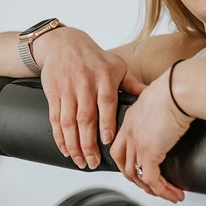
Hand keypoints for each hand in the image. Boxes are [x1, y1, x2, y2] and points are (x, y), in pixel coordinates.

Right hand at [37, 27, 145, 168]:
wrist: (64, 43)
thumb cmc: (95, 58)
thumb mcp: (117, 66)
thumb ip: (132, 84)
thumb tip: (152, 96)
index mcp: (104, 76)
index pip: (105, 101)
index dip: (106, 122)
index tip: (108, 141)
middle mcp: (84, 83)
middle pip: (85, 117)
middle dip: (88, 143)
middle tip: (93, 162)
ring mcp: (67, 89)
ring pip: (68, 122)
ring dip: (73, 144)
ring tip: (81, 161)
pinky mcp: (53, 94)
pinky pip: (55, 119)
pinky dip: (59, 137)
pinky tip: (66, 149)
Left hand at [110, 66, 192, 202]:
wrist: (178, 90)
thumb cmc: (175, 89)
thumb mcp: (161, 99)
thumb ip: (160, 110)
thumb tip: (171, 117)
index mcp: (130, 119)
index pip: (121, 147)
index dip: (129, 161)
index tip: (140, 170)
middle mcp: (129, 132)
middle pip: (124, 164)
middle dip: (138, 180)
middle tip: (154, 187)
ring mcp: (137, 143)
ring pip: (137, 176)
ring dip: (154, 190)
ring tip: (169, 194)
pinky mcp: (149, 153)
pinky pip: (152, 180)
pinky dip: (163, 190)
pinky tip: (174, 193)